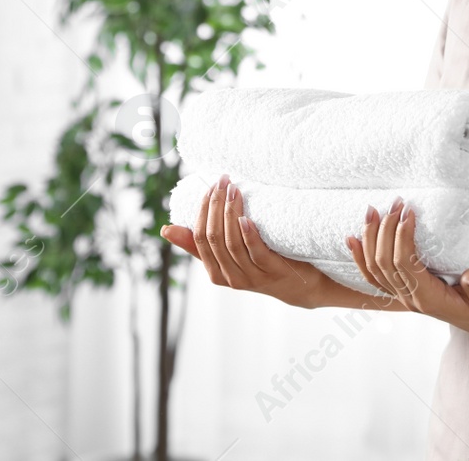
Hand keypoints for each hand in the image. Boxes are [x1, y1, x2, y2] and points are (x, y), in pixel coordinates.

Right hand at [159, 174, 326, 309]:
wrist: (301, 287)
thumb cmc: (262, 265)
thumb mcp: (230, 256)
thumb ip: (203, 245)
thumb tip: (167, 229)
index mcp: (216, 273)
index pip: (199, 239)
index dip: (201, 212)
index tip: (209, 187)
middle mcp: (231, 278)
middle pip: (214, 239)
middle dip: (214, 206)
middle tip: (222, 181)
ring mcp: (252, 277)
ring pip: (232, 243)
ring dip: (230, 213)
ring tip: (234, 190)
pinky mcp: (273, 272)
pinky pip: (256, 252)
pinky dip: (248, 234)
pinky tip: (246, 217)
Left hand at [346, 195, 468, 342]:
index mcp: (430, 299)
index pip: (405, 264)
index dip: (403, 237)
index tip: (409, 212)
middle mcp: (411, 299)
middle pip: (385, 263)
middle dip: (385, 230)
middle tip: (394, 203)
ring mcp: (404, 297)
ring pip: (374, 269)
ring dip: (370, 238)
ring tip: (372, 210)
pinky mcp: (402, 292)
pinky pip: (373, 277)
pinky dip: (360, 257)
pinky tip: (353, 239)